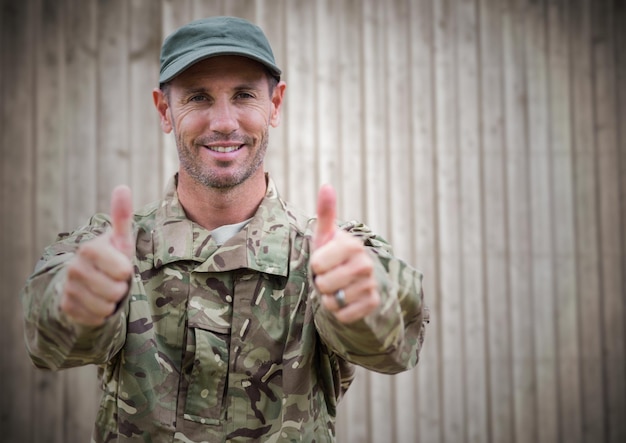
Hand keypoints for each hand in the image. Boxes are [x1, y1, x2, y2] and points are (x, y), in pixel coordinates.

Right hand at [60, 186, 134, 326]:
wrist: (90, 281)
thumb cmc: (112, 258)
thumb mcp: (121, 240)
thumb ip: (122, 217)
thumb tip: (122, 187)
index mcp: (89, 249)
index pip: (121, 269)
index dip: (126, 271)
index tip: (124, 267)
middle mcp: (74, 268)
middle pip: (115, 290)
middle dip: (122, 288)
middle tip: (115, 281)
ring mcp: (68, 288)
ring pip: (105, 306)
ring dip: (113, 302)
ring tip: (108, 290)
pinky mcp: (66, 307)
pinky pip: (95, 319)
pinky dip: (102, 314)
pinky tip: (97, 302)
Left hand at [311, 184, 380, 322]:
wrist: (353, 278)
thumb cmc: (333, 254)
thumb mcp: (326, 235)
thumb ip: (326, 212)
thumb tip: (326, 185)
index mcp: (352, 245)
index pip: (317, 264)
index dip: (315, 265)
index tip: (323, 260)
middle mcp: (365, 263)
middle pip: (323, 284)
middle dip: (321, 283)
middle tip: (330, 275)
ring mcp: (371, 284)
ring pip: (333, 301)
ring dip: (329, 298)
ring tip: (337, 287)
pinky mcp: (373, 303)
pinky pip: (343, 314)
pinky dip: (338, 311)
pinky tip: (345, 299)